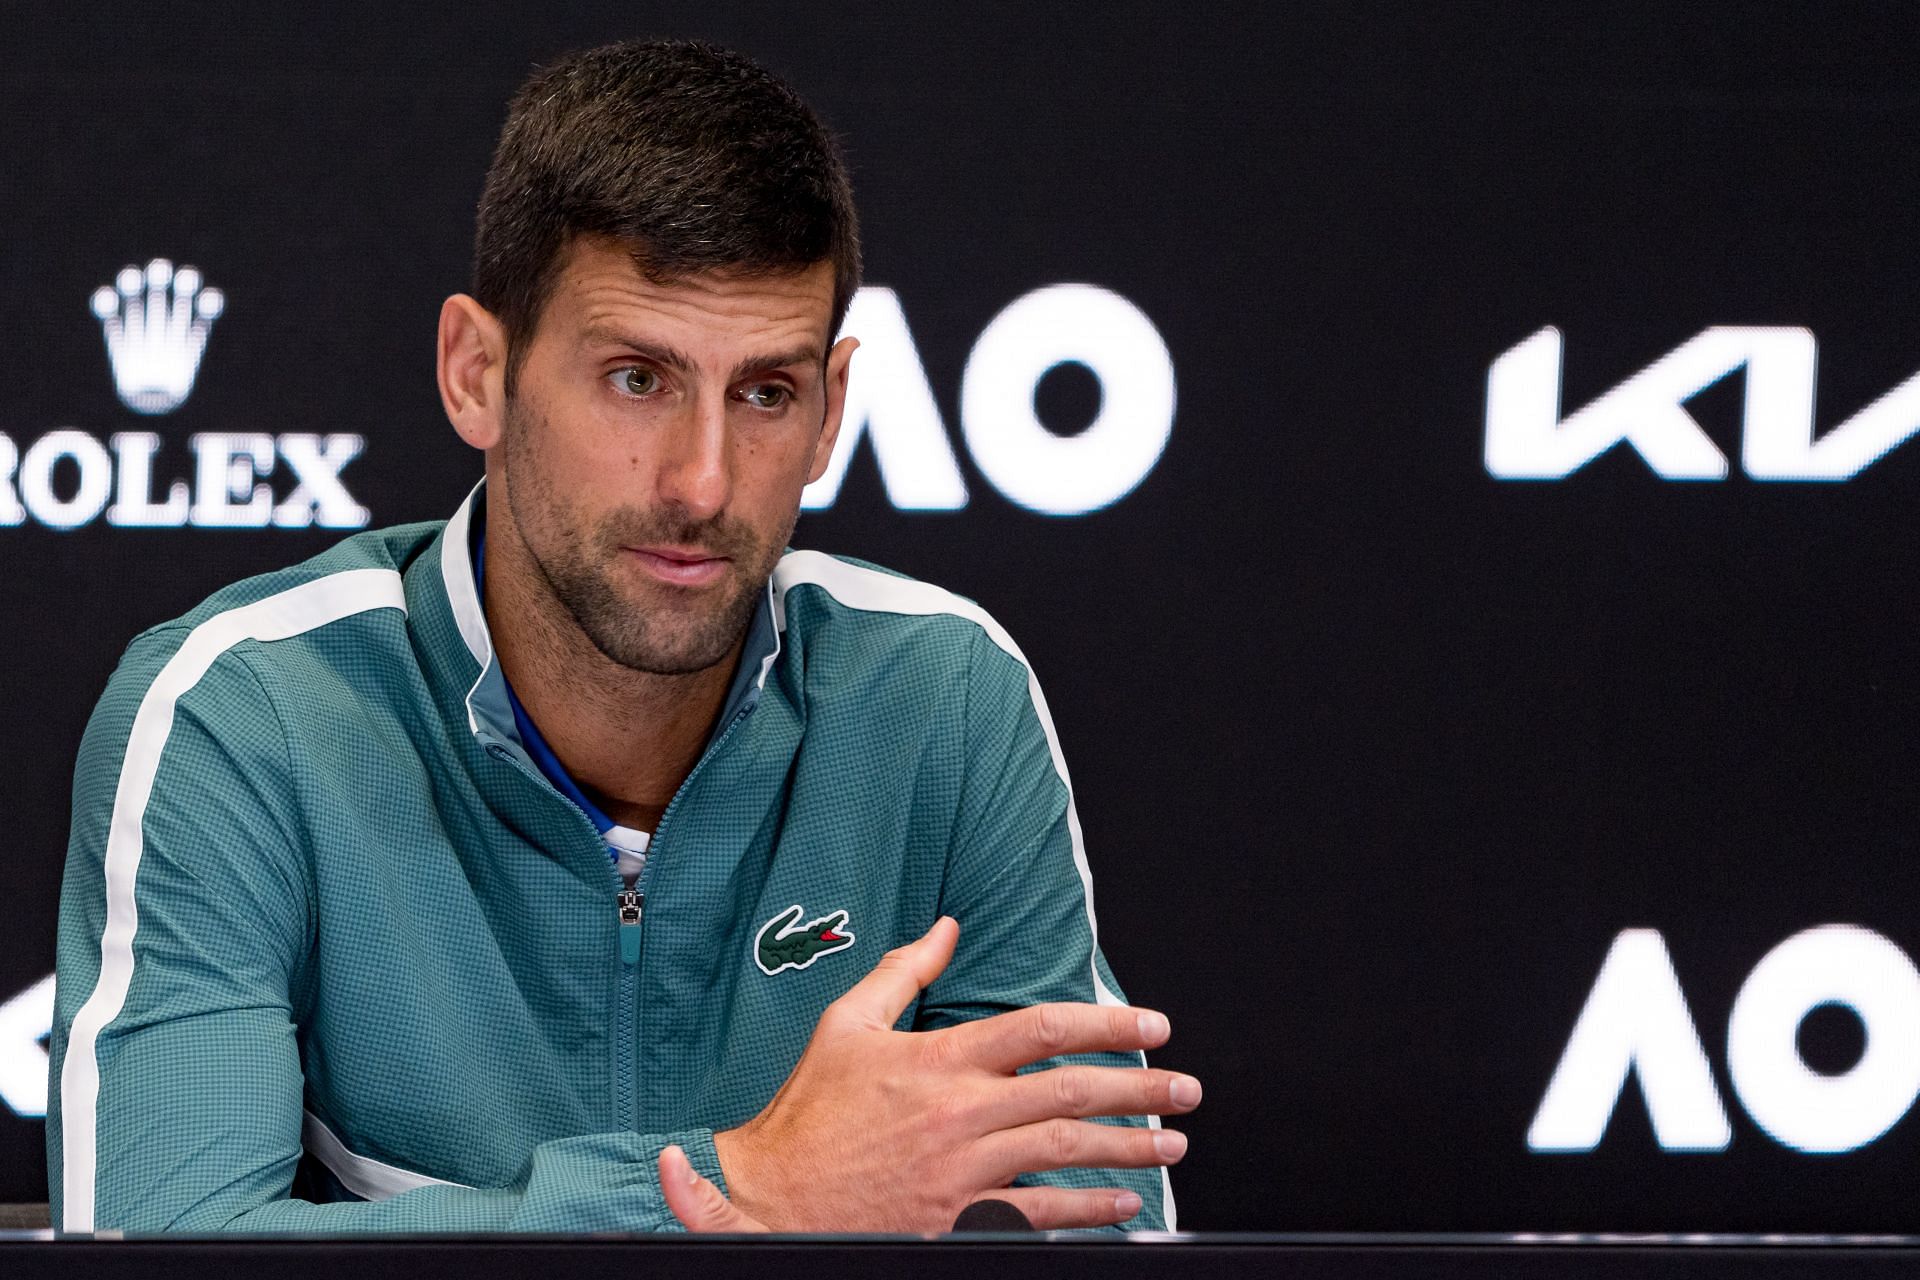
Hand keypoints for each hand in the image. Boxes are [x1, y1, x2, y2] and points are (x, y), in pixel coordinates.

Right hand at [664, 915, 1197, 1232]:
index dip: (1105, 1022)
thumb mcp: (845, 1024)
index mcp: (939, 1060)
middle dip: (1140, 1088)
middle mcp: (959, 1113)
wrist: (770, 1196)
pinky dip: (1087, 1209)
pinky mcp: (957, 1218)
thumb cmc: (807, 1112)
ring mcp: (962, 1170)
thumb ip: (902, 972)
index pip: (1041, 1028)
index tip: (1151, 1024)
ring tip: (1172, 1144)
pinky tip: (1122, 1204)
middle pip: (1070, 1091)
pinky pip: (1037, 1213)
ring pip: (1065, 1152)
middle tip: (1185, 1088)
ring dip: (1129, 1149)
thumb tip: (946, 928)